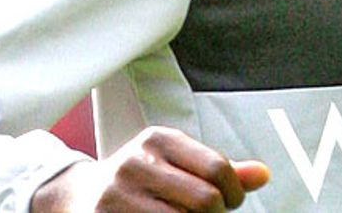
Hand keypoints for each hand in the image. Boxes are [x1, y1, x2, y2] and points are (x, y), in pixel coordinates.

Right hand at [31, 126, 269, 212]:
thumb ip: (217, 169)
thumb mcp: (176, 163)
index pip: (218, 168)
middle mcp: (136, 163)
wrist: (79, 196)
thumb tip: (263, 174)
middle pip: (204, 200)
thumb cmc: (138, 180)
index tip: (230, 202)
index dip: (234, 193)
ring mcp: (118, 195)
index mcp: (158, 140)